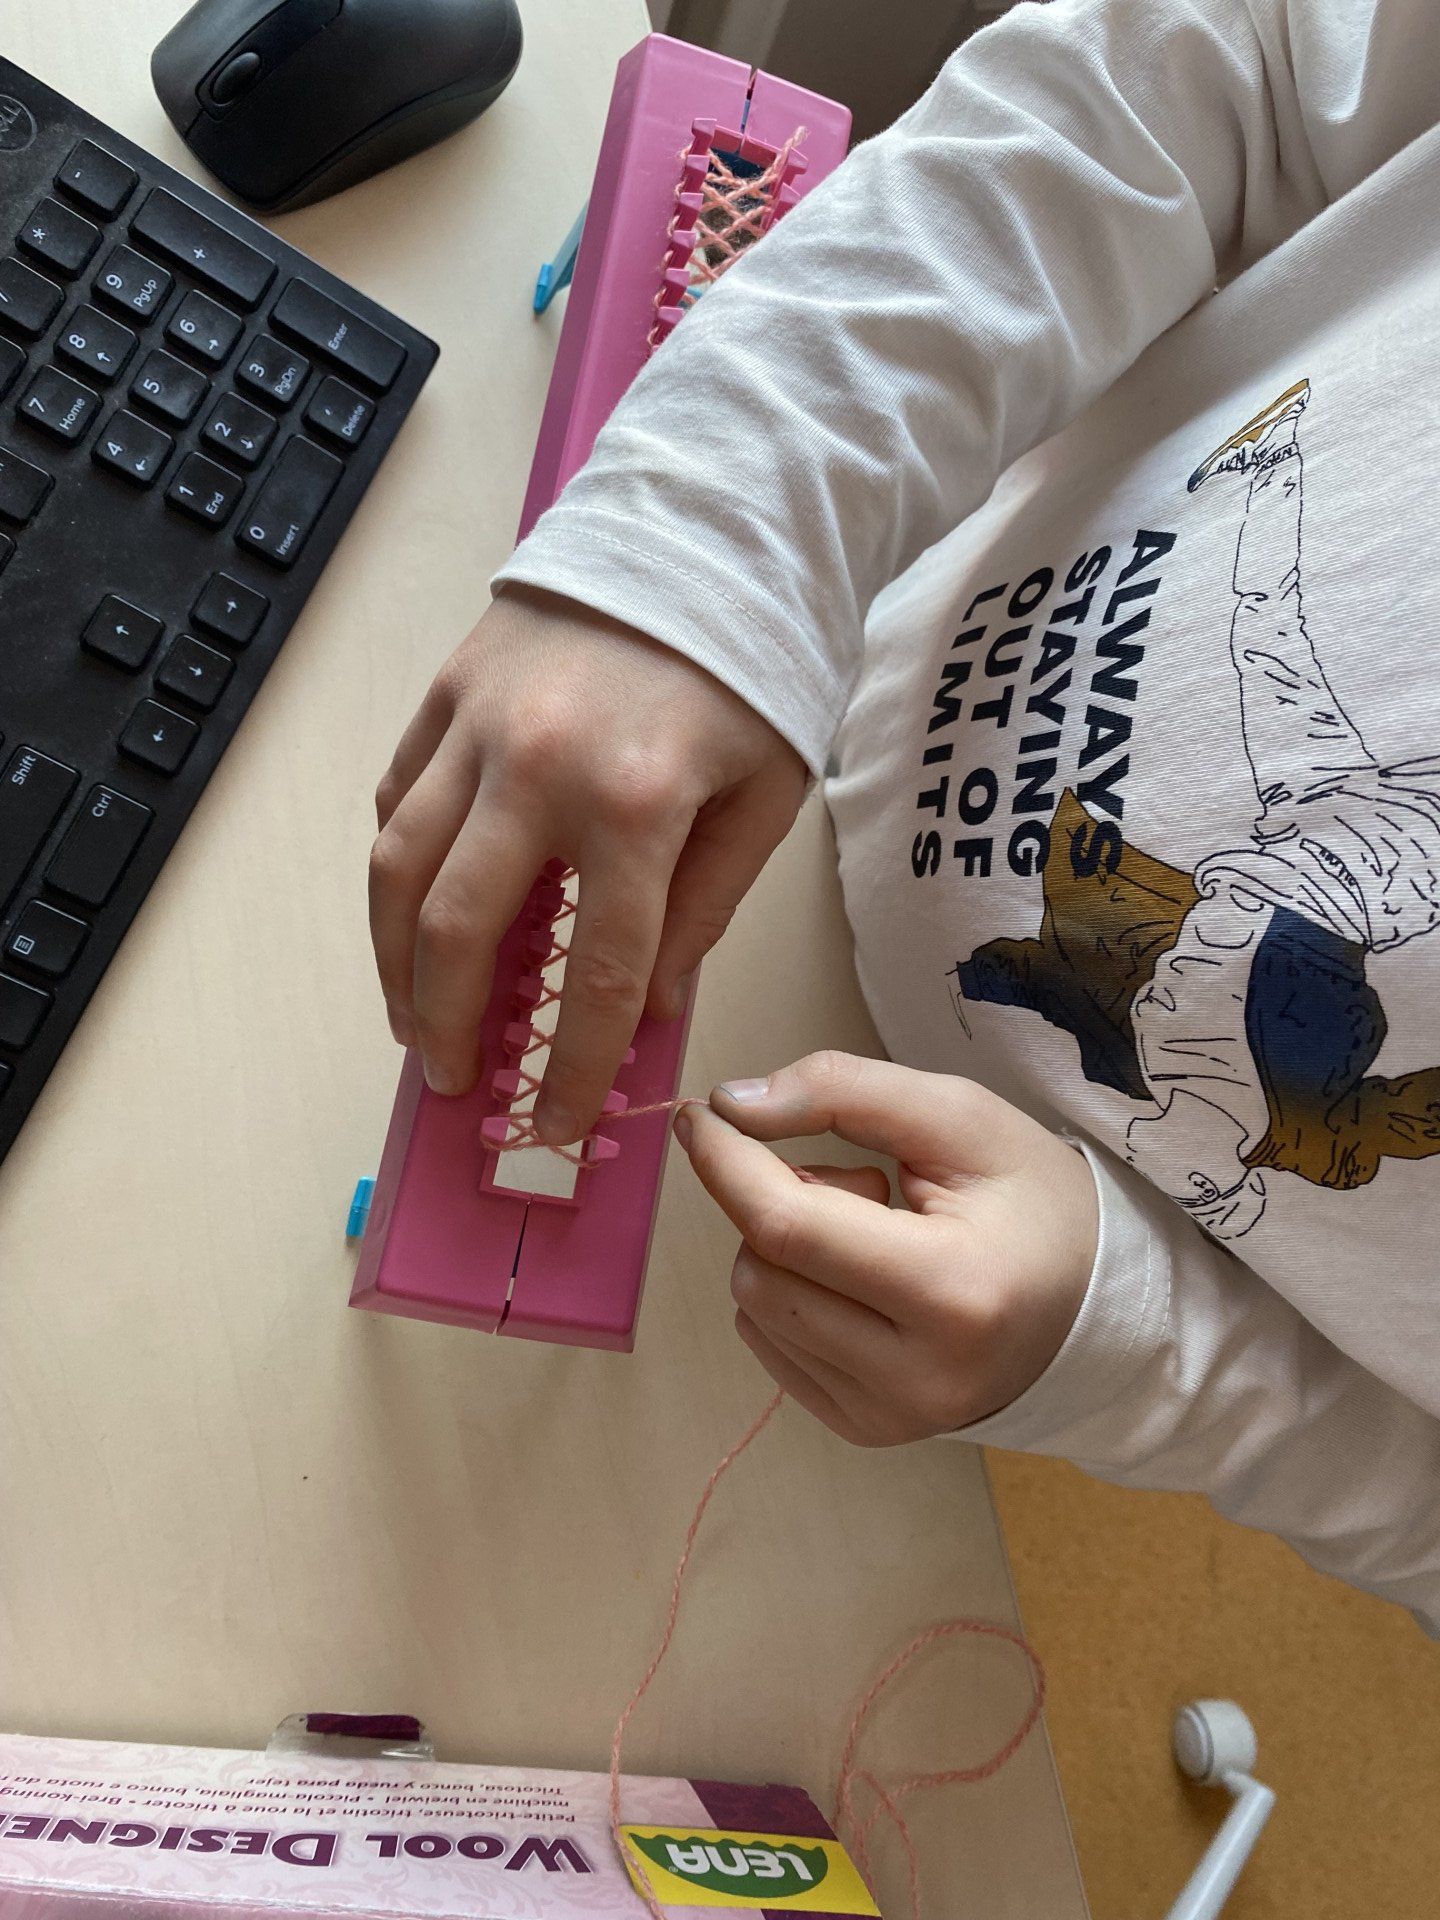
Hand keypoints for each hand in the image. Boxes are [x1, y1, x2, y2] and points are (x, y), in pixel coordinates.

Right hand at [369, 586, 807, 1138]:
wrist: (708, 528)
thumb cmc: (753, 669)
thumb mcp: (762, 798)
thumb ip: (701, 908)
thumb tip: (646, 1007)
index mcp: (638, 809)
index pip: (592, 977)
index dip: (570, 1069)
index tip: (554, 1125)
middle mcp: (539, 771)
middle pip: (455, 931)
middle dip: (446, 1026)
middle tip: (454, 1079)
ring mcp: (478, 726)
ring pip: (397, 868)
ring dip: (391, 962)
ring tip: (410, 1018)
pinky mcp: (445, 689)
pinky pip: (398, 796)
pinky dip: (396, 866)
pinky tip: (411, 914)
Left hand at [674, 1052, 1097, 1445]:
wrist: (1096, 1304)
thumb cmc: (1031, 1198)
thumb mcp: (958, 1116)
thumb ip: (844, 1092)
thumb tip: (732, 1105)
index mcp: (953, 1292)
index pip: (790, 1226)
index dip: (727, 1163)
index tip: (699, 1114)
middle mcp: (918, 1376)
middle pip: (762, 1268)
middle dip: (779, 1201)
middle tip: (861, 1181)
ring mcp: (890, 1416)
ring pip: (755, 1307)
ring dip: (786, 1249)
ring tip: (874, 1234)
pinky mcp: (868, 1430)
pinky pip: (769, 1346)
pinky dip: (791, 1293)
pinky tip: (862, 1281)